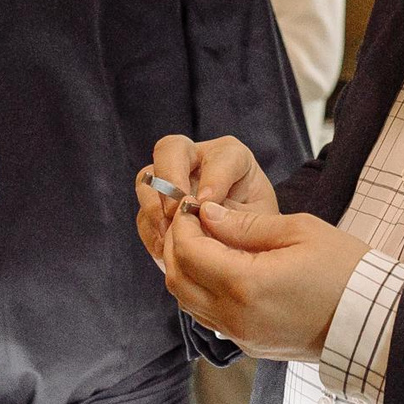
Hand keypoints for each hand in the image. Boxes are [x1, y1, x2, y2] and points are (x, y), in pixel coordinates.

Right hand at [134, 134, 275, 264]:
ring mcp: (173, 183)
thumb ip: (237, 218)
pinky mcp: (158, 208)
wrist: (247, 254)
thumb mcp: (260, 225)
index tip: (208, 205)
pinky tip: (167, 250)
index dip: (213, 179)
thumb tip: (203, 216)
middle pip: (170, 149)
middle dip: (170, 180)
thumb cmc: (259, 234)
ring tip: (170, 236)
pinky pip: (143, 215)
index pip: (220, 155)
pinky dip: (152, 232)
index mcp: (231, 158)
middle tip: (176, 211)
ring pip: (147, 180)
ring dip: (155, 209)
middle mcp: (198, 161)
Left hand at [158, 199, 367, 362]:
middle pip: (178, 280)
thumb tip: (207, 214)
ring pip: (188, 303)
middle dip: (177, 246)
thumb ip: (246, 224)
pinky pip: (208, 318)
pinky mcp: (250, 346)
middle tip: (192, 221)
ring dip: (186, 271)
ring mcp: (241, 336)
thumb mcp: (299, 232)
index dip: (183, 224)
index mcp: (246, 285)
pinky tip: (220, 270)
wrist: (375, 322)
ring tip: (205, 242)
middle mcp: (236, 317)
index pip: (189, 252)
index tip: (193, 205)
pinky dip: (202, 292)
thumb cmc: (346, 270)